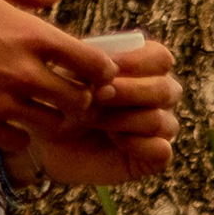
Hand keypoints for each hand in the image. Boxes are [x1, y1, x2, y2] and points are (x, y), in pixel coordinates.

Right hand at [0, 0, 109, 154]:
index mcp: (29, 35)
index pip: (92, 64)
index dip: (100, 70)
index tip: (94, 71)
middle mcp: (23, 73)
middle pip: (80, 102)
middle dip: (82, 99)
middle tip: (71, 94)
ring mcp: (2, 103)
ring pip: (54, 126)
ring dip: (55, 119)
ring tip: (44, 109)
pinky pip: (20, 141)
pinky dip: (22, 135)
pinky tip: (13, 121)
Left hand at [24, 33, 181, 184]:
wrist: (47, 140)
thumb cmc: (61, 99)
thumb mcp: (70, 74)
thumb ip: (92, 63)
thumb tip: (110, 69)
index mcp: (145, 68)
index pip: (160, 58)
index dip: (136, 62)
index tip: (103, 70)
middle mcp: (159, 96)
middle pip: (166, 89)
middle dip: (128, 92)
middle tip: (95, 95)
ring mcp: (161, 127)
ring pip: (160, 120)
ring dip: (122, 119)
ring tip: (91, 119)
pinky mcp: (155, 157)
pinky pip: (161, 151)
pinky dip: (137, 145)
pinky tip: (114, 141)